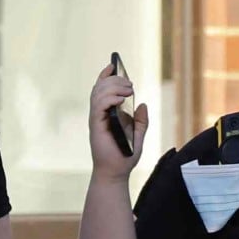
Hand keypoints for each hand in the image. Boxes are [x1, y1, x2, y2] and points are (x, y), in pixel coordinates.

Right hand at [89, 56, 147, 174]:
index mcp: (106, 115)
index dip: (105, 76)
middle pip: (100, 88)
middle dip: (114, 80)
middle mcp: (98, 115)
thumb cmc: (124, 157)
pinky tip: (121, 98)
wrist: (116, 173)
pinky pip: (98, 105)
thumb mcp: (138, 135)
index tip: (112, 65)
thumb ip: (140, 121)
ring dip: (113, 86)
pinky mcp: (96, 125)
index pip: (101, 90)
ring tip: (129, 89)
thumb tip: (143, 105)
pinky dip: (109, 97)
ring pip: (98, 93)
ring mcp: (96, 119)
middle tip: (130, 84)